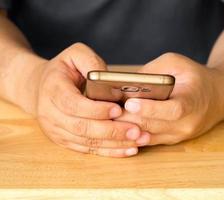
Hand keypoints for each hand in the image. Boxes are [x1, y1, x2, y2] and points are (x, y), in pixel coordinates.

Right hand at [35, 43, 149, 156]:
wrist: (40, 87)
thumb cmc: (63, 70)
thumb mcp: (75, 55)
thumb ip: (91, 62)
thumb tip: (109, 79)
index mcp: (53, 89)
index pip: (73, 104)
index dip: (95, 109)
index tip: (118, 109)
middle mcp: (50, 113)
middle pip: (81, 127)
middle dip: (111, 131)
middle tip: (136, 130)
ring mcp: (56, 130)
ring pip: (86, 142)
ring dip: (114, 143)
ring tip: (138, 141)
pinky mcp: (64, 140)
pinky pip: (88, 149)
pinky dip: (109, 151)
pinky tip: (128, 150)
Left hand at [116, 53, 223, 144]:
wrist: (218, 96)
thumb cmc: (195, 77)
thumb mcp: (176, 63)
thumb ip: (153, 72)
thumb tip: (127, 83)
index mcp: (192, 102)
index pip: (171, 110)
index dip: (150, 109)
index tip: (130, 103)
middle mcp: (187, 123)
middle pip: (155, 126)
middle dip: (130, 120)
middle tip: (109, 112)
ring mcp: (180, 135)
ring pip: (150, 136)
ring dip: (129, 129)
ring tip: (110, 120)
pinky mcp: (174, 139)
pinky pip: (151, 140)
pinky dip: (135, 135)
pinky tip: (121, 128)